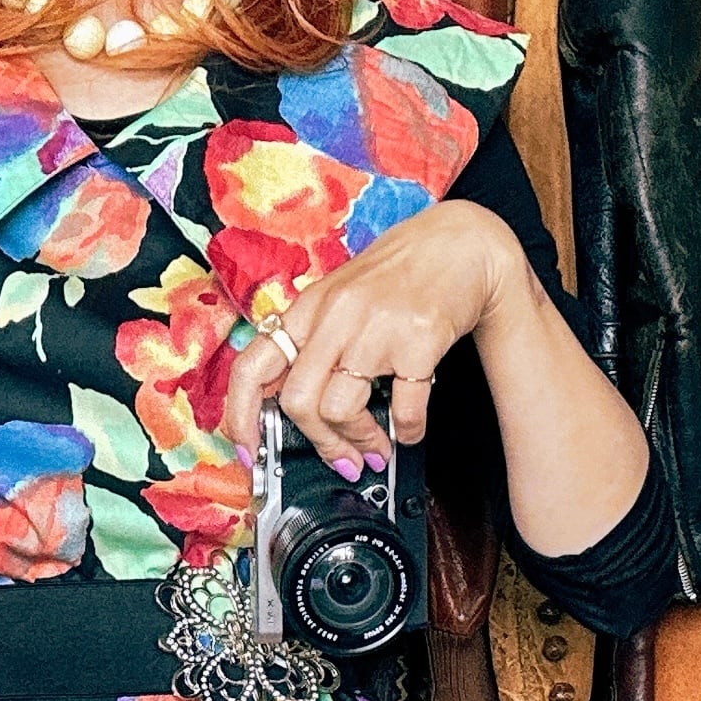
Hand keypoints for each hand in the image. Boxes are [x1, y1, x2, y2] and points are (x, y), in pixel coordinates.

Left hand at [222, 200, 526, 475]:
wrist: (459, 243)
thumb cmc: (396, 275)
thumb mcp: (338, 300)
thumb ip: (310, 345)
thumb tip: (285, 405)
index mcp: (306, 310)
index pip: (252, 368)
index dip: (241, 418)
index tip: (249, 450)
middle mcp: (334, 316)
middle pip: (298, 402)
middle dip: (320, 443)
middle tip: (342, 457)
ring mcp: (376, 327)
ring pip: (341, 410)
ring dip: (360, 442)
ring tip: (376, 447)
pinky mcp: (419, 339)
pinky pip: (403, 409)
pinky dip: (406, 433)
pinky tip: (408, 430)